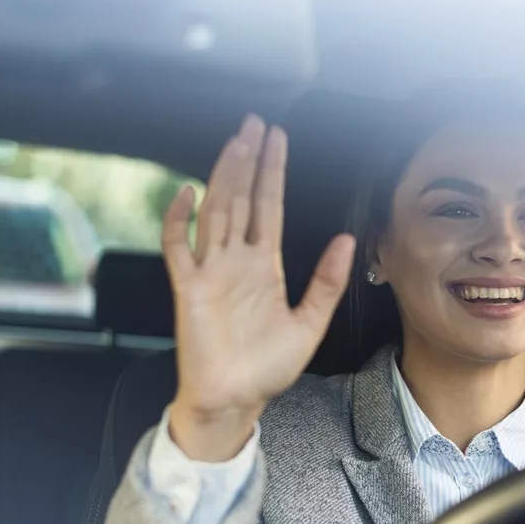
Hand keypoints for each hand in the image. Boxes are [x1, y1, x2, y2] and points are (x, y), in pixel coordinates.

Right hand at [163, 114, 355, 460]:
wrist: (236, 399)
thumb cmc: (266, 368)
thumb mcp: (309, 323)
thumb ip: (326, 281)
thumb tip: (345, 240)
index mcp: (262, 267)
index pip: (268, 208)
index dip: (272, 173)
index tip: (277, 141)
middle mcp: (235, 262)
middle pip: (241, 199)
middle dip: (248, 161)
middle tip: (254, 124)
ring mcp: (210, 272)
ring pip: (216, 212)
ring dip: (225, 177)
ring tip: (236, 143)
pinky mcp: (189, 289)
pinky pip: (179, 248)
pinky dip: (180, 221)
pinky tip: (188, 195)